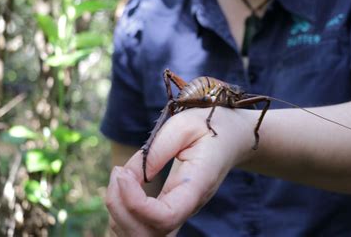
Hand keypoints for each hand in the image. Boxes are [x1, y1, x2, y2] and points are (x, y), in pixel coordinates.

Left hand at [106, 107, 257, 235]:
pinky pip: (142, 229)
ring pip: (141, 235)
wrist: (232, 138)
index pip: (164, 217)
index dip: (135, 203)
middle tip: (118, 172)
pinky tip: (123, 188)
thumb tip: (131, 175)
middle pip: (147, 234)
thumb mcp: (185, 125)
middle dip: (120, 207)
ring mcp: (179, 212)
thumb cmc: (210, 127)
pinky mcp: (170, 211)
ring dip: (119, 211)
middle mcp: (188, 207)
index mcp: (196, 186)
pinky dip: (123, 215)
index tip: (123, 173)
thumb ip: (158, 150)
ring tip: (120, 176)